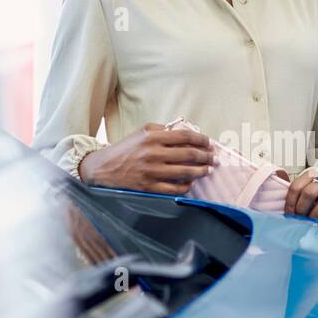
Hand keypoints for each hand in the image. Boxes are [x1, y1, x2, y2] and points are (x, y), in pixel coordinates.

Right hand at [78, 123, 215, 195]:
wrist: (103, 168)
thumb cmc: (125, 149)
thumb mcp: (141, 132)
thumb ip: (161, 130)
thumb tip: (184, 132)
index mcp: (152, 137)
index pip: (184, 136)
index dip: (200, 139)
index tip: (209, 143)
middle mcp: (153, 154)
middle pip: (188, 154)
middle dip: (205, 156)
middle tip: (213, 158)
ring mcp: (151, 171)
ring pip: (185, 172)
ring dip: (200, 171)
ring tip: (207, 170)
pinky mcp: (149, 186)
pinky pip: (174, 188)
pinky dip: (186, 186)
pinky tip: (191, 183)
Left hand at [284, 170, 317, 221]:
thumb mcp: (305, 192)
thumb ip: (295, 194)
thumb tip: (281, 193)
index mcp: (312, 174)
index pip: (296, 187)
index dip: (290, 203)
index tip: (289, 214)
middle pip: (309, 193)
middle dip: (302, 209)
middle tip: (300, 219)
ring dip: (315, 216)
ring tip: (311, 222)